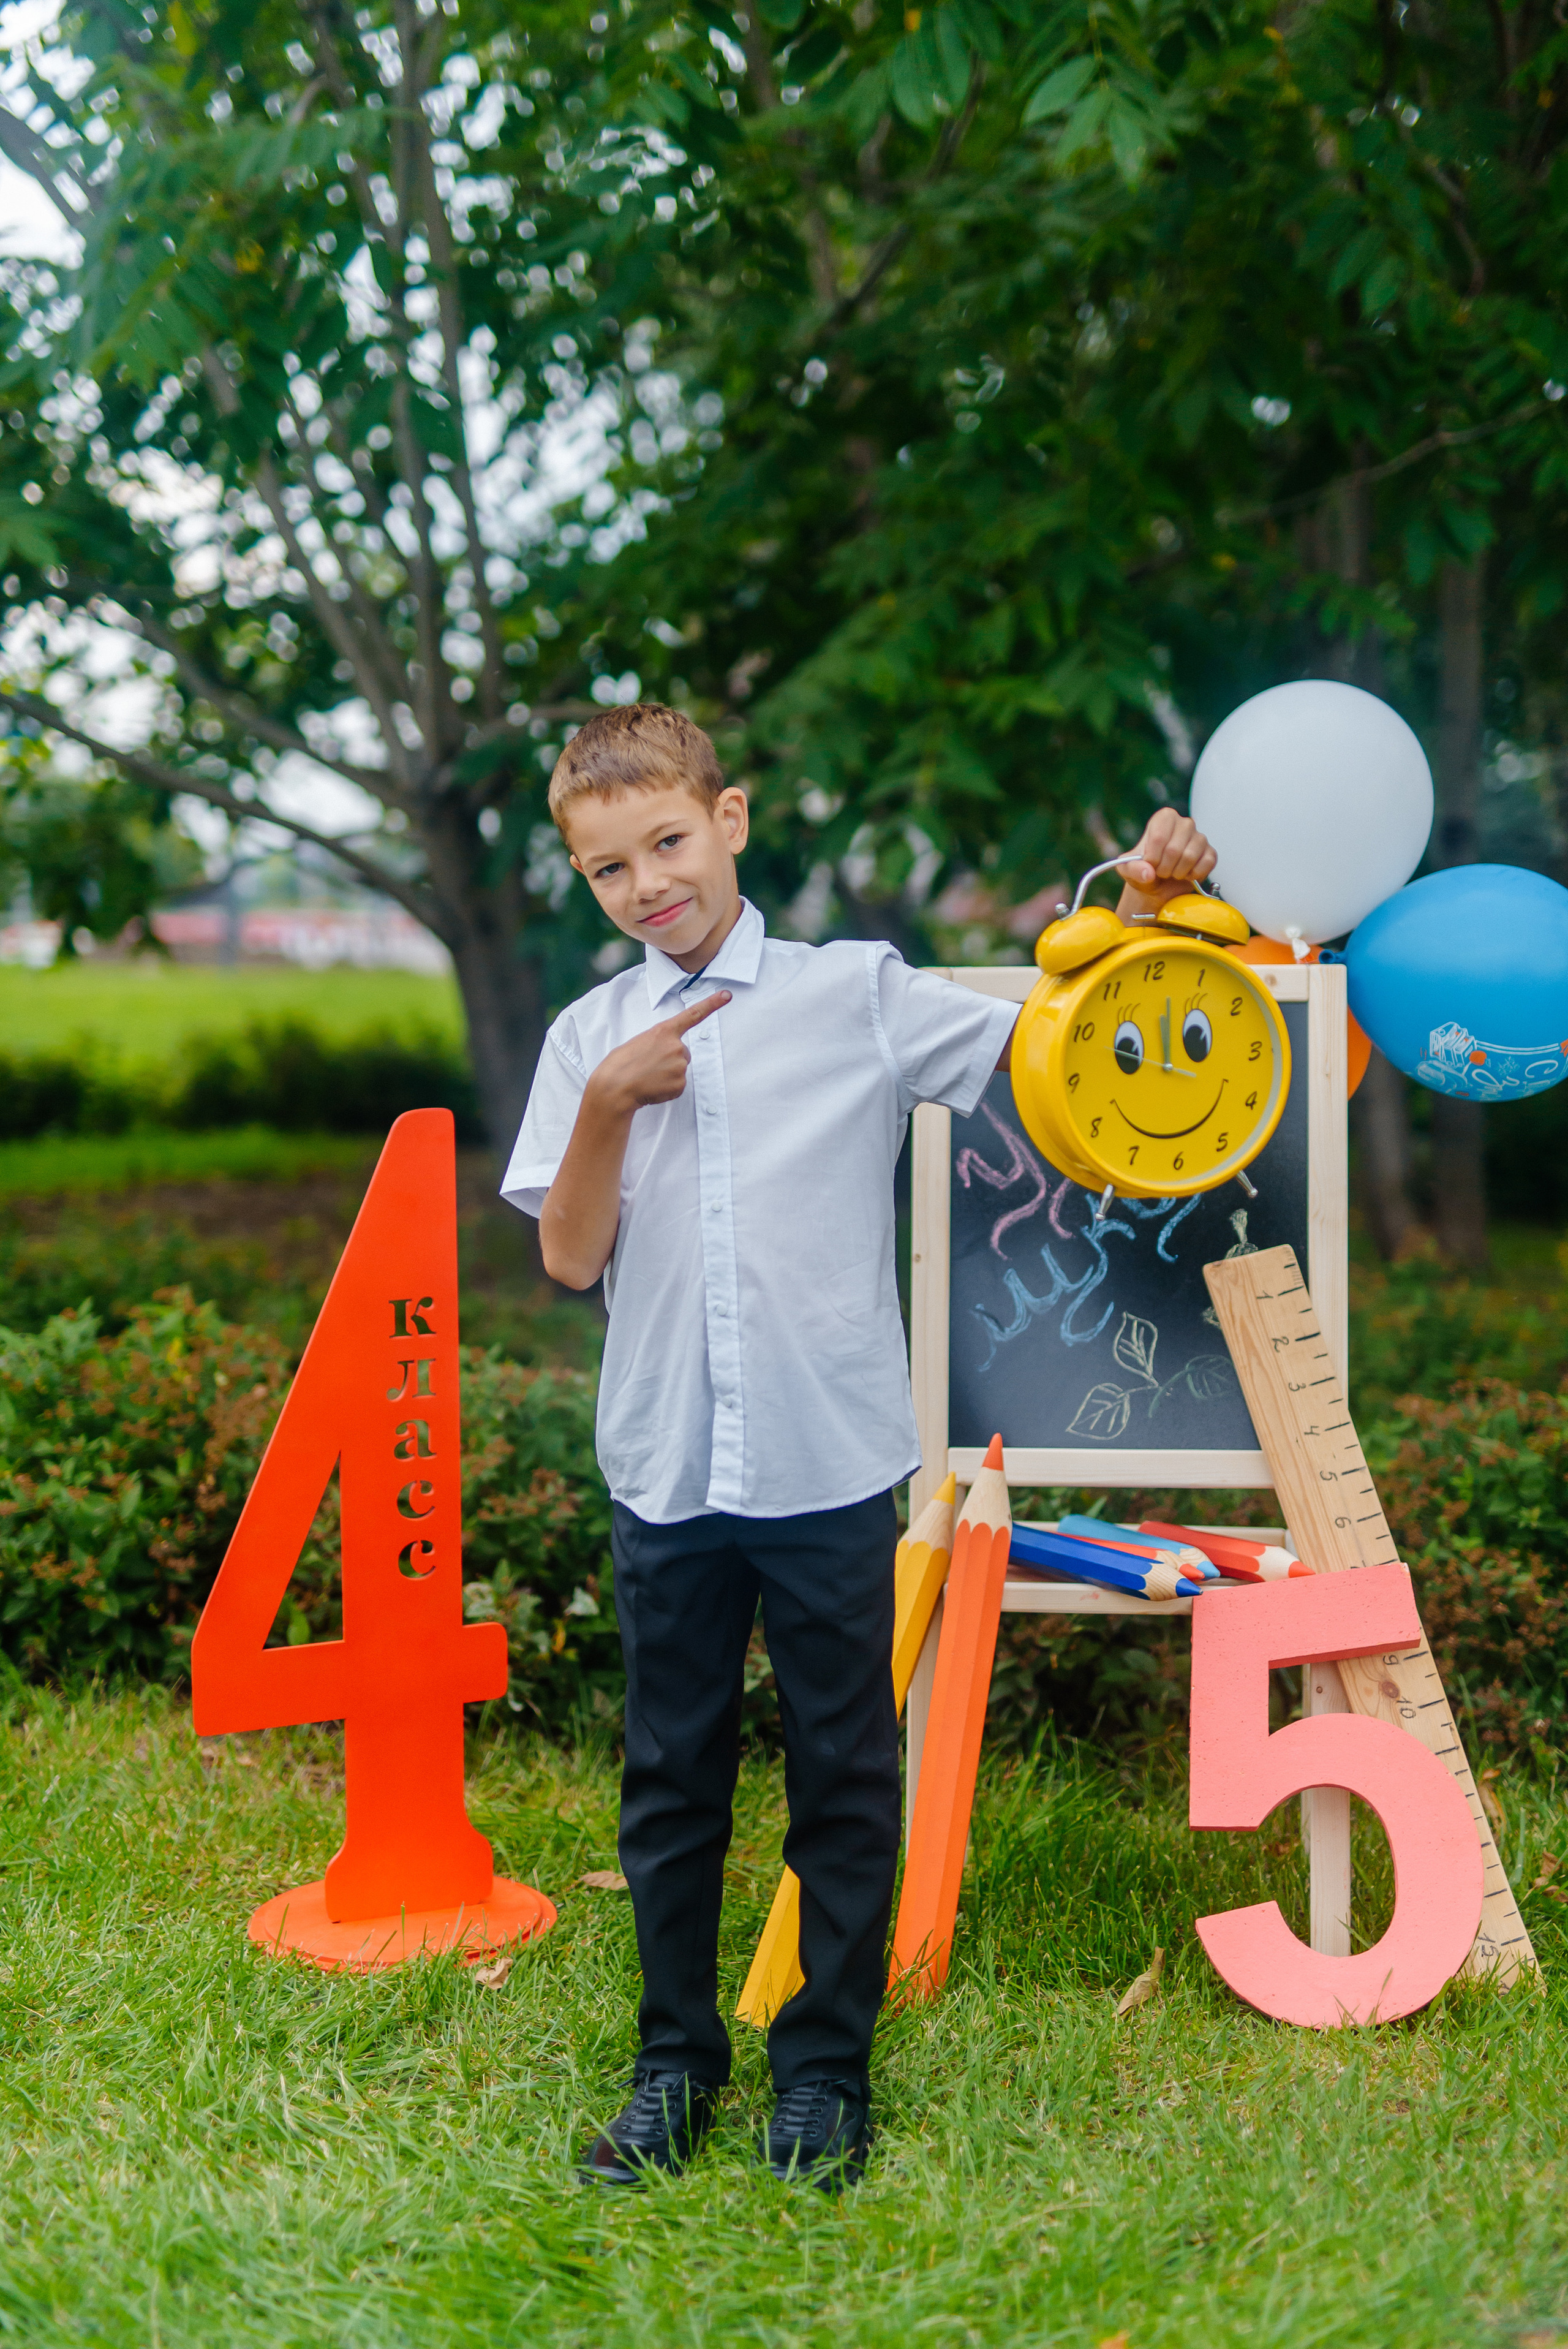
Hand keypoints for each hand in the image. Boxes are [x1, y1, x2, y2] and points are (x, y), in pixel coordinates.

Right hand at [588, 990, 730, 1115]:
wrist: (614, 1087)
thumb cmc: (621, 1064)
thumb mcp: (639, 1043)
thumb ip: (659, 1043)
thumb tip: (667, 1056)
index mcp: (664, 1031)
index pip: (693, 1014)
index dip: (712, 1003)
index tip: (727, 995)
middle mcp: (676, 1046)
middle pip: (683, 1052)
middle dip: (669, 1059)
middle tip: (648, 1065)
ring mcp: (680, 1065)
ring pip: (680, 1069)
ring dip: (667, 1074)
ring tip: (648, 1076)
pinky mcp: (680, 1084)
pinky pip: (678, 1086)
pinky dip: (667, 1088)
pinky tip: (652, 1087)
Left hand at [1114, 810, 1217, 921]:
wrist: (1159, 886)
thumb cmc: (1144, 871)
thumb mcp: (1128, 870)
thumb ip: (1133, 869)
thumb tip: (1148, 873)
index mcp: (1164, 818)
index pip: (1158, 837)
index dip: (1152, 858)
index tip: (1150, 864)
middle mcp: (1184, 823)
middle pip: (1174, 849)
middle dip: (1164, 868)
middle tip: (1161, 871)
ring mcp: (1199, 837)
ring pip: (1190, 857)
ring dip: (1177, 873)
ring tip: (1172, 873)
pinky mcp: (1210, 853)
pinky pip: (1206, 864)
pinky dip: (1193, 875)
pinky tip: (1186, 875)